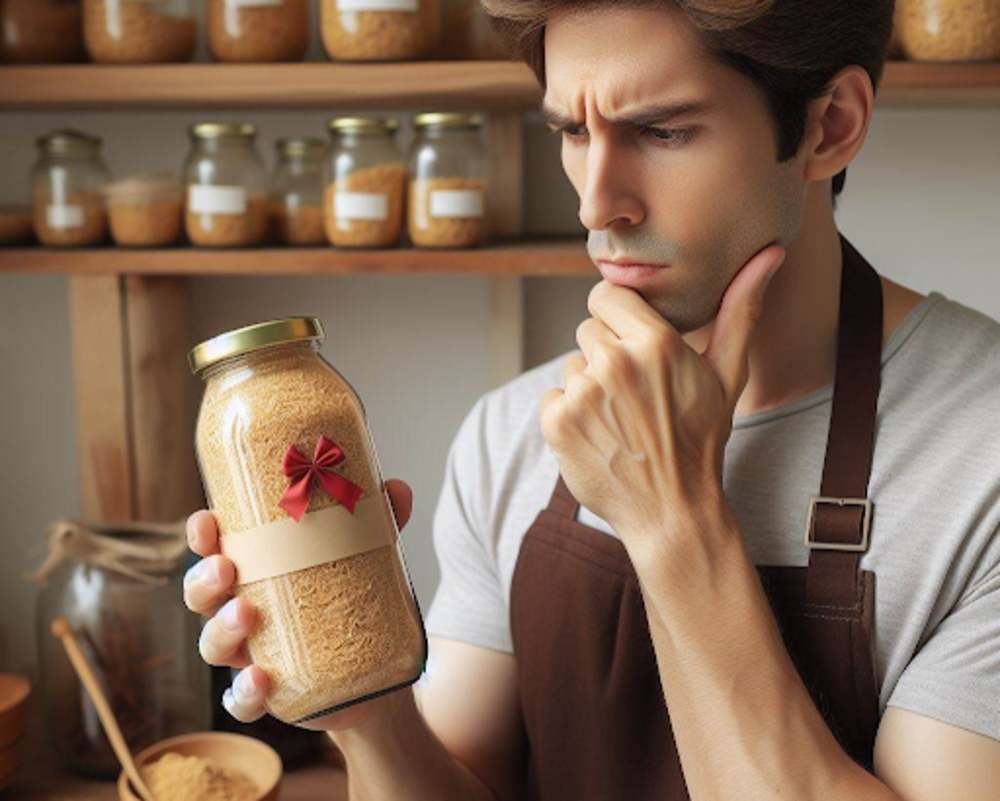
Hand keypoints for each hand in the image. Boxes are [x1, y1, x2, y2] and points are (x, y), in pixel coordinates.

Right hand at [183, 479, 413, 731]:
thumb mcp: (368, 557)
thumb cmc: (352, 599)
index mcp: (256, 570)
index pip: (215, 547)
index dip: (202, 535)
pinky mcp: (267, 695)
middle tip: (225, 568)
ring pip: (213, 645)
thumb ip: (378, 524)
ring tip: (246, 615)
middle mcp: (242, 610)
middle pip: (202, 594)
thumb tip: (398, 488)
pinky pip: (241, 700)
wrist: (374, 671)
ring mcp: (249, 655)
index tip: (207, 522)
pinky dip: (245, 693)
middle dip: (204, 580)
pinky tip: (261, 679)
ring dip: (222, 629)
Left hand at [539, 244, 784, 558]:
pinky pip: (552, 397)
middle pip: (588, 329)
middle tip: (634, 392)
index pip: (606, 294)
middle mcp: (615, 363)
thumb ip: (741, 309)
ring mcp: (582, 394)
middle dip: (606, 353)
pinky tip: (599, 435)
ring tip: (620, 418)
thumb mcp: (729, 374)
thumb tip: (771, 251)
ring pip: (571, 366)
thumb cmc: (703, 440)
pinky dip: (568, 415)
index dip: (618, 316)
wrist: (672, 512)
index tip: (632, 341)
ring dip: (588, 386)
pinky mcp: (557, 422)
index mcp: (656, 344)